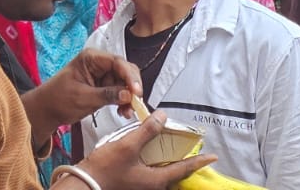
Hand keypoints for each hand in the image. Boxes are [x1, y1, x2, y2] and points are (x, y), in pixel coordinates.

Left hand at [26, 48, 142, 136]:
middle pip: (125, 71)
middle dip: (132, 87)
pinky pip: (120, 92)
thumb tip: (128, 94)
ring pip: (125, 84)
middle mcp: (99, 63)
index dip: (130, 77)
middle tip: (135, 104)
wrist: (47, 109)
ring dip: (129, 98)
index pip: (118, 62)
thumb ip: (106, 95)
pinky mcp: (104, 87)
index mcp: (91, 58)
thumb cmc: (59, 99)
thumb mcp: (83, 98)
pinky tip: (123, 112)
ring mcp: (102, 75)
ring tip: (127, 112)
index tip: (137, 92)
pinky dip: (124, 102)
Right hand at [76, 111, 216, 188]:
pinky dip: (157, 163)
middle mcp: (154, 186)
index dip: (199, 161)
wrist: (86, 184)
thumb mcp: (127, 145)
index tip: (213, 157)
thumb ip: (147, 131)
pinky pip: (153, 173)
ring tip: (175, 150)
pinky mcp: (135, 183)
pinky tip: (151, 154)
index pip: (184, 168)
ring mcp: (144, 186)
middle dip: (186, 162)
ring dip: (170, 162)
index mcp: (157, 180)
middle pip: (176, 173)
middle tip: (194, 151)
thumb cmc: (106, 168)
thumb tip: (162, 117)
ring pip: (164, 173)